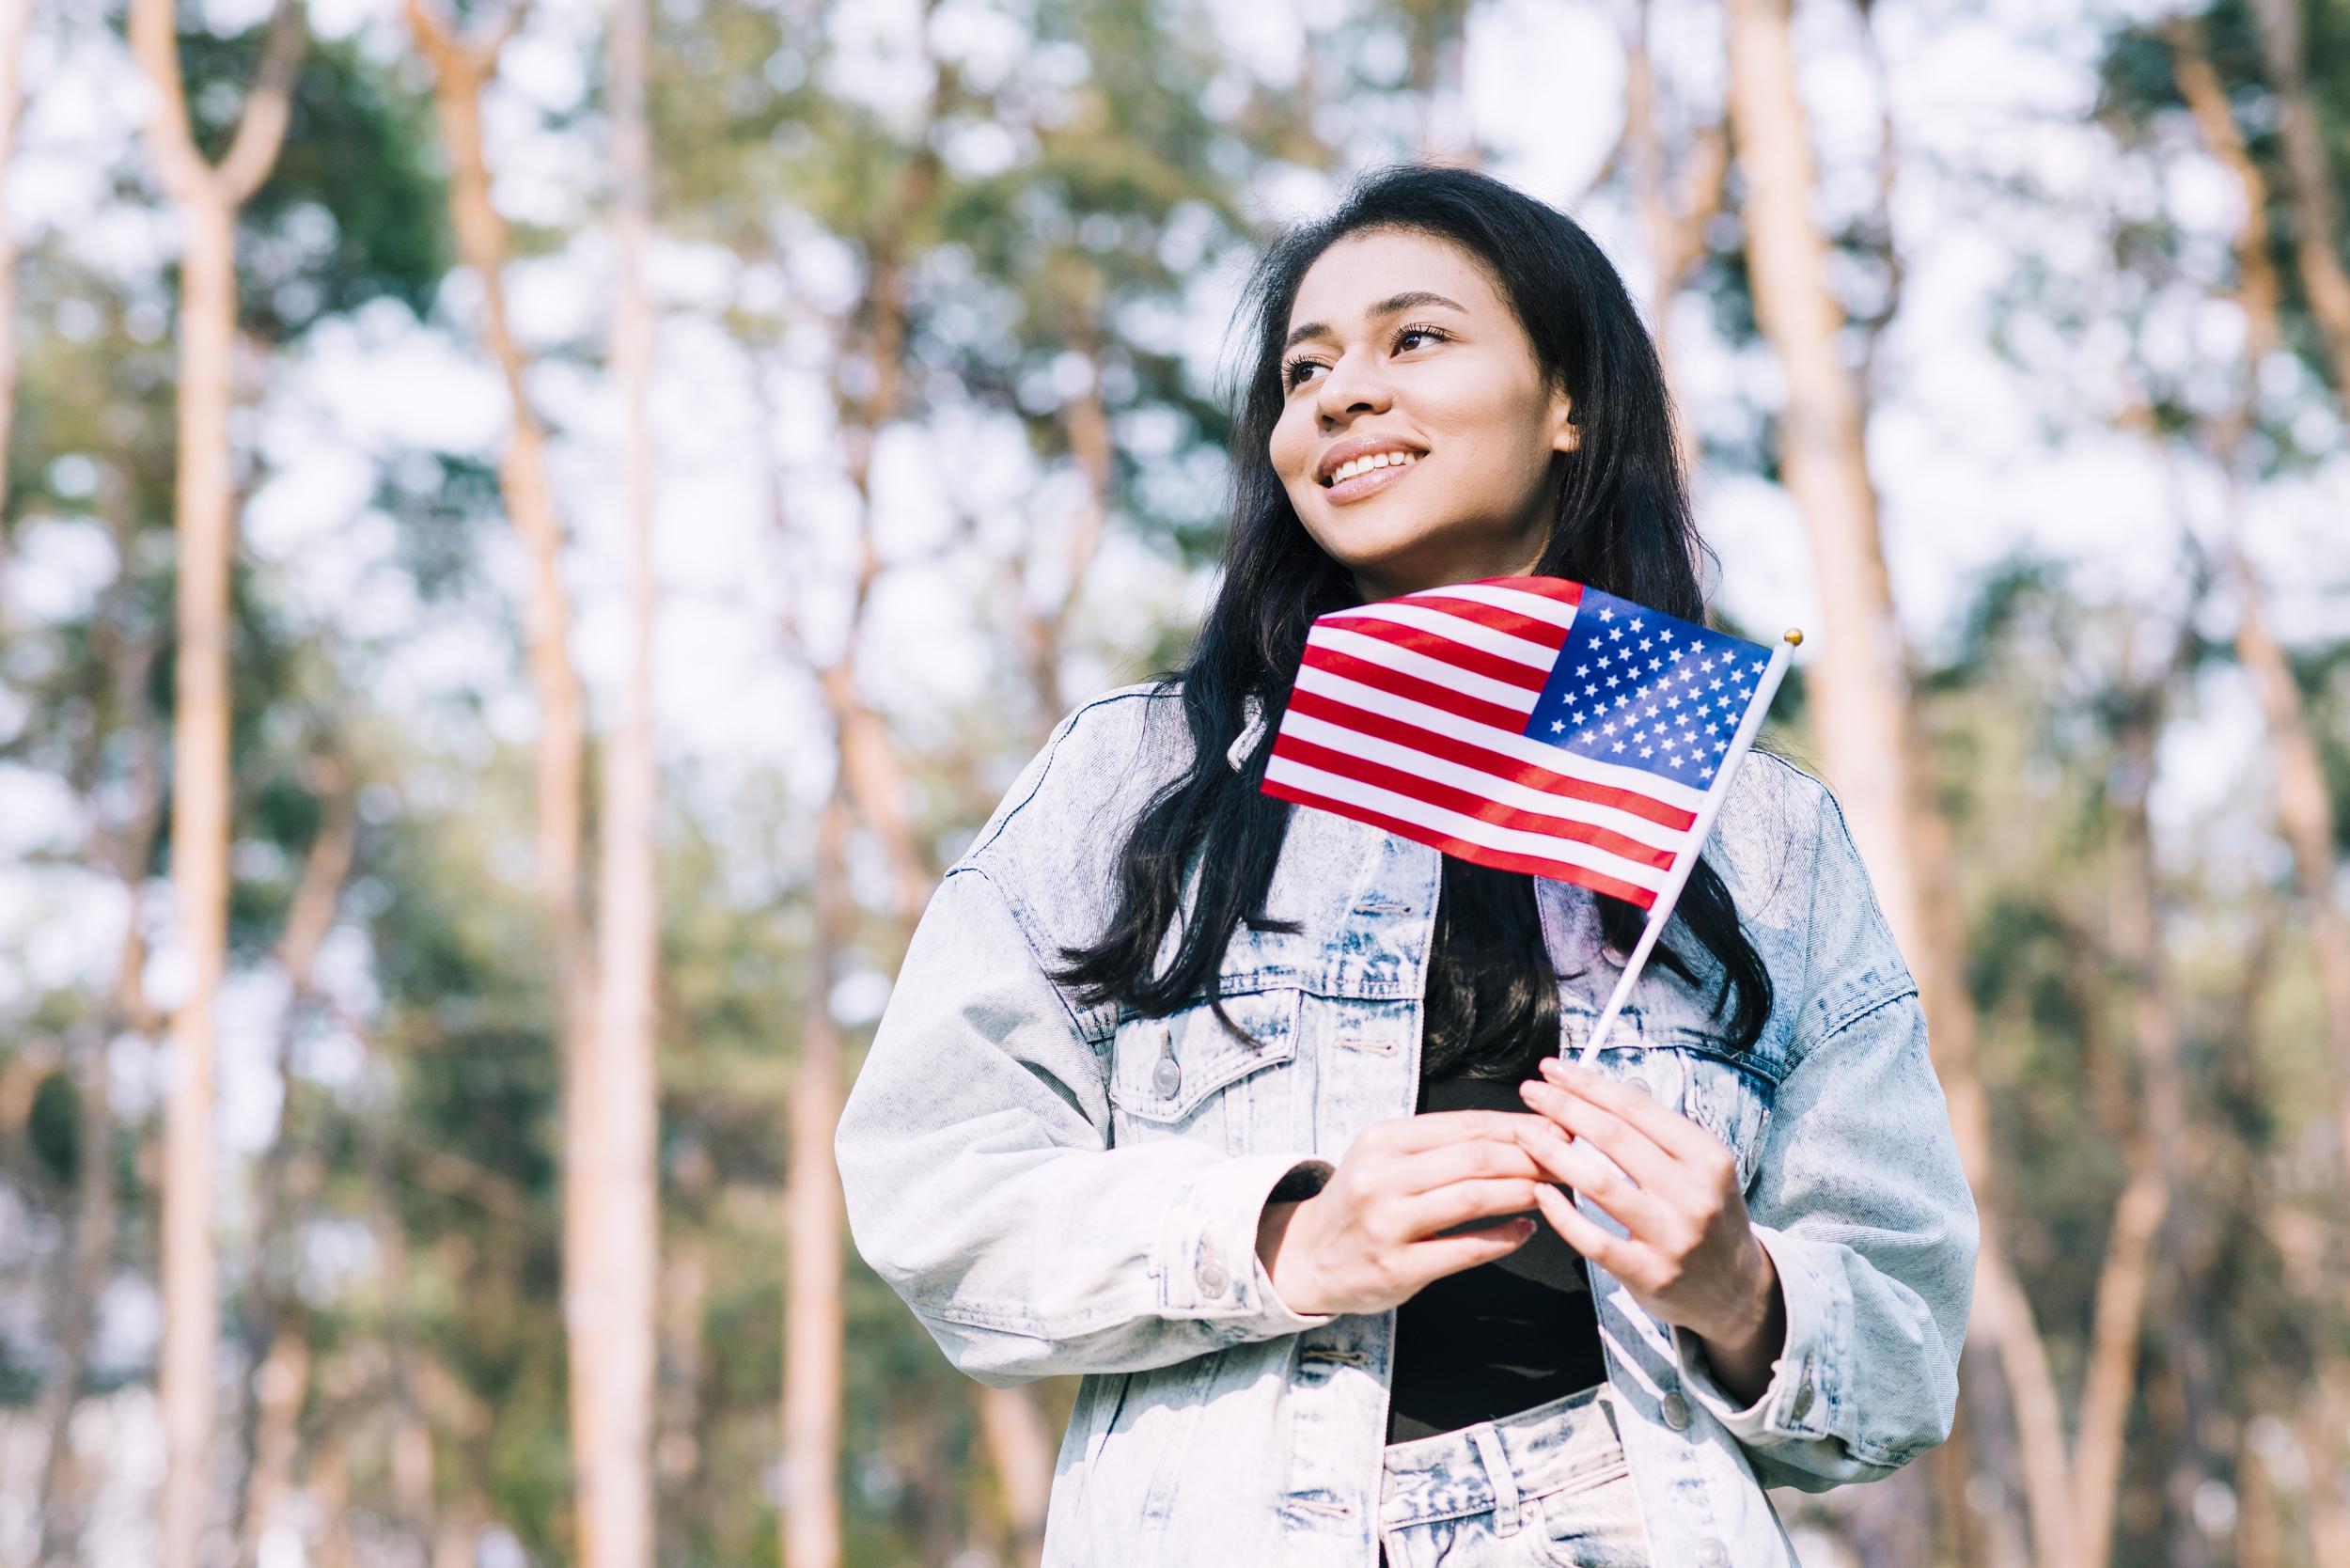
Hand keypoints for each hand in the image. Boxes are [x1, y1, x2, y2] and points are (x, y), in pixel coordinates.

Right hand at [1255, 1111, 1547, 1316]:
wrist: (1308, 1256)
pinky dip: (1503, 1238)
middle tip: (1566, 1162)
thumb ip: (1441, 1145)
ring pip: (1472, 1198)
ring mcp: (1388, 1224)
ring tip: (1551, 1190)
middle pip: (1474, 1158)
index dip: (1518, 1126)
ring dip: (1522, 1192)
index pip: (1465, 1124)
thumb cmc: (1361, 1201)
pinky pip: (1465, 1249)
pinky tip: (1526, 1229)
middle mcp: (1381, 1177)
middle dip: (1530, 1157)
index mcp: (1382, 1140)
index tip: (1555, 1130)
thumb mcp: (1385, 1157)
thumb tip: (1519, 1132)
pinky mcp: (1399, 1268)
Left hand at [1512, 1055, 1785, 1403]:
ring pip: (1599, 1183)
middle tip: (1532, 1091)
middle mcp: (1694, 1194)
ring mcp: (1671, 1236)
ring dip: (1553, 1153)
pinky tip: (1539, 1194)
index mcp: (1708, 1158)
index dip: (1590, 1084)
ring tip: (1524, 1133)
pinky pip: (1592, 1238)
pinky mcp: (1648, 1273)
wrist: (1737, 1291)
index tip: (1555, 1069)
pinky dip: (1561, 1214)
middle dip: (1565, 1107)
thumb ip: (1658, 1136)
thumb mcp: (1704, 1169)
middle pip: (1614, 1137)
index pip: (1638, 1108)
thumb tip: (1595, 1093)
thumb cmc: (1708, 1217)